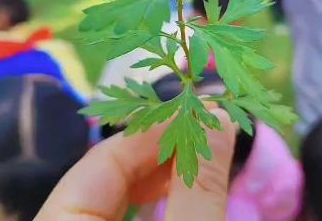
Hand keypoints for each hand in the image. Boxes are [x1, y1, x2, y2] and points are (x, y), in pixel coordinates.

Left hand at [35, 109, 235, 220]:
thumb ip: (199, 186)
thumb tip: (219, 116)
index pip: (101, 160)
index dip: (154, 130)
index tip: (201, 111)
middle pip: (108, 175)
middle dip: (163, 150)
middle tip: (209, 132)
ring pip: (117, 195)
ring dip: (163, 175)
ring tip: (202, 157)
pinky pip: (122, 214)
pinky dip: (156, 201)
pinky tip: (183, 191)